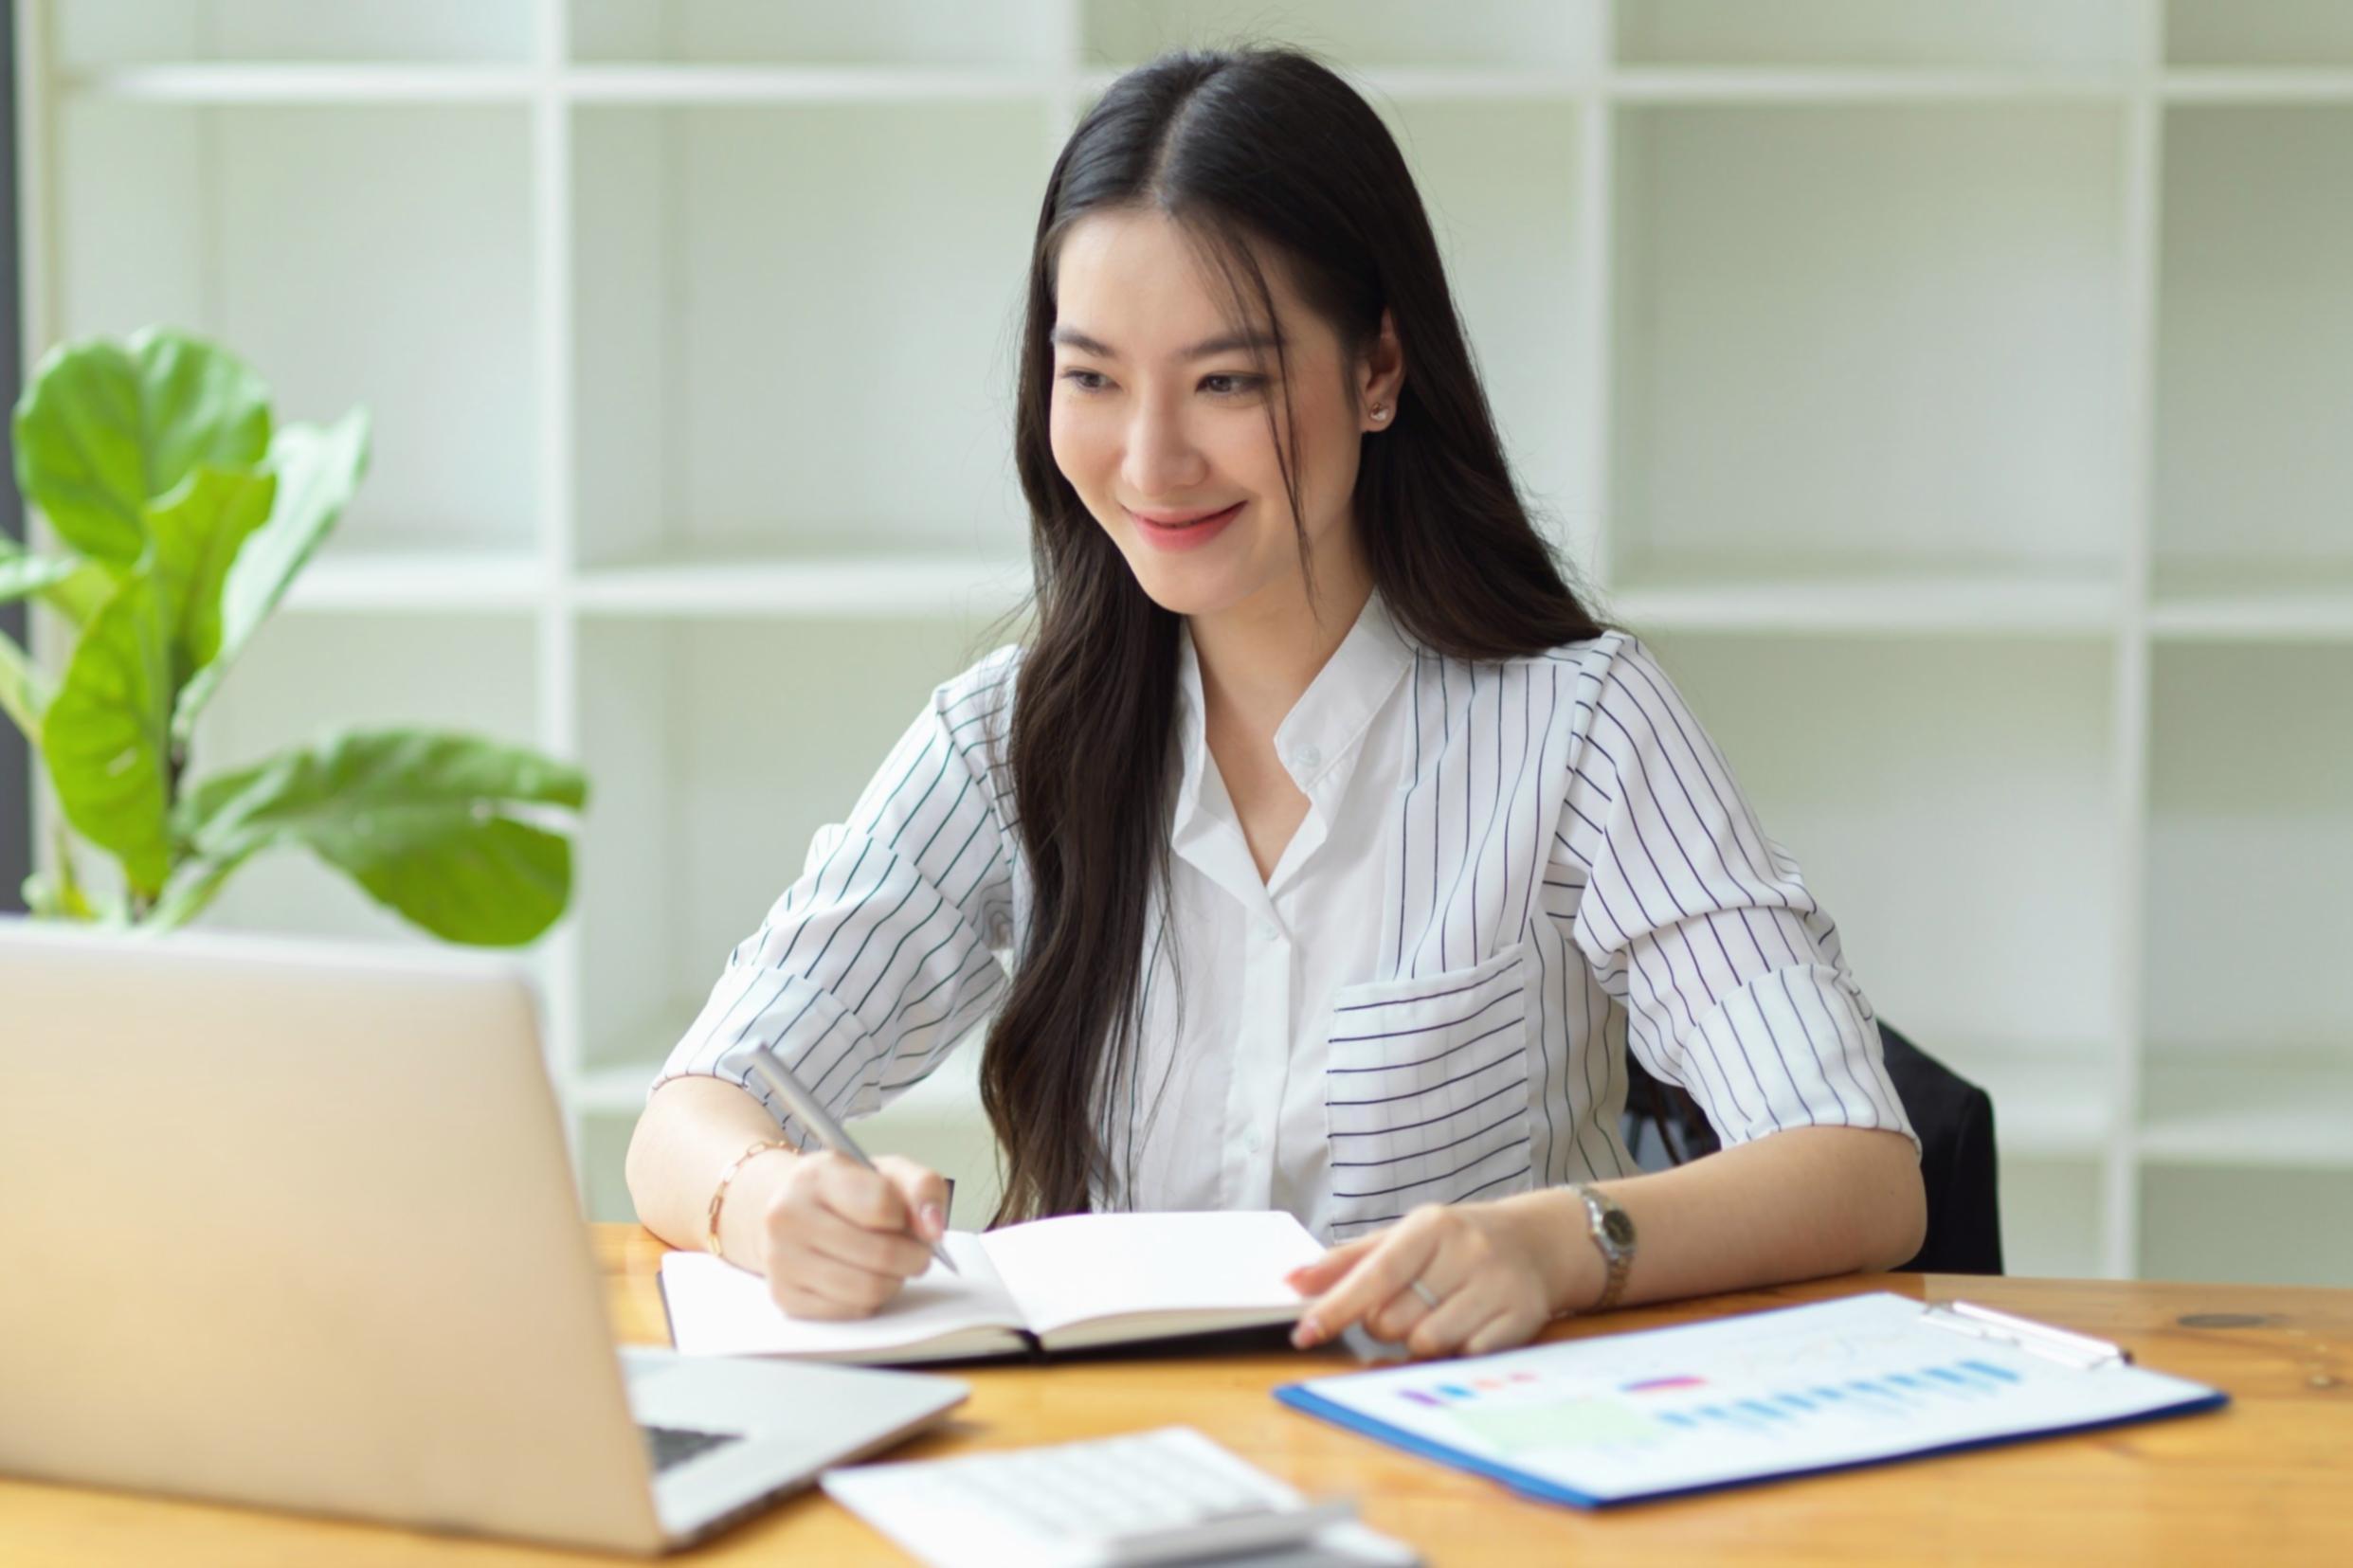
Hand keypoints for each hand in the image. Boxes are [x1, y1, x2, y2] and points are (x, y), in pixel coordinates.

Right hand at [739, 1150, 950, 1319]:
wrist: (789, 1209)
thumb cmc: (846, 1192)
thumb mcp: (887, 1171)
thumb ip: (922, 1187)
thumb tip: (933, 1230)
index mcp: (817, 1175)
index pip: (881, 1205)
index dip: (907, 1217)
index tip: (905, 1218)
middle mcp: (789, 1216)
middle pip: (881, 1254)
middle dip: (913, 1257)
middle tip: (916, 1253)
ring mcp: (782, 1259)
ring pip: (867, 1290)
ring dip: (894, 1282)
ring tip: (892, 1267)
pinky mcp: (785, 1295)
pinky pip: (851, 1311)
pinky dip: (870, 1300)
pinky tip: (863, 1278)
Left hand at [1284, 1198, 1585, 1357]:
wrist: (1536, 1243)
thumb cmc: (1454, 1243)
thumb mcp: (1402, 1238)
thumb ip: (1346, 1261)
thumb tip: (1291, 1281)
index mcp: (1431, 1226)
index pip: (1374, 1274)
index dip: (1336, 1308)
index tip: (1304, 1334)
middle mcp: (1467, 1251)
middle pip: (1394, 1320)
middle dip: (1386, 1324)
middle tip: (1407, 1306)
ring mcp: (1497, 1285)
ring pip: (1427, 1343)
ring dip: (1420, 1341)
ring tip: (1437, 1315)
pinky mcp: (1523, 1317)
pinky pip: (1466, 1356)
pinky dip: (1456, 1351)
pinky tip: (1468, 1326)